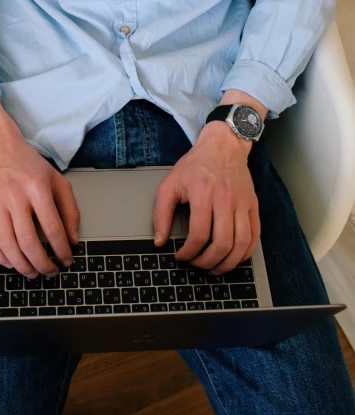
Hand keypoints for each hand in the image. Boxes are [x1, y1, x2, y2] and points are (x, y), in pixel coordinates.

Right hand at [0, 90, 79, 276]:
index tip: (66, 260)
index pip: (52, 227)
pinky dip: (1, 257)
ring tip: (32, 272)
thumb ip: (69, 209)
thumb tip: (72, 239)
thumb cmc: (29, 164)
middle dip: (41, 263)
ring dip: (21, 265)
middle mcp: (15, 197)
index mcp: (37, 188)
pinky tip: (11, 263)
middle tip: (50, 272)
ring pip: (7, 245)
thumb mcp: (57, 180)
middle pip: (28, 241)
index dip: (61, 249)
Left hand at [152, 122, 260, 273]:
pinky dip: (246, 252)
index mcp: (203, 194)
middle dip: (208, 261)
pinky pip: (255, 235)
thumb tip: (160, 240)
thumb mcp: (170, 184)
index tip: (181, 256)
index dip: (189, 252)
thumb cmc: (196, 165)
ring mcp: (242, 203)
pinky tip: (234, 257)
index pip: (199, 234)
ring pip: (241, 243)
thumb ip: (161, 213)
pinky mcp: (253, 205)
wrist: (223, 146)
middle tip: (197, 265)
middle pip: (222, 243)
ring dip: (229, 262)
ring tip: (216, 268)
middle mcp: (225, 200)